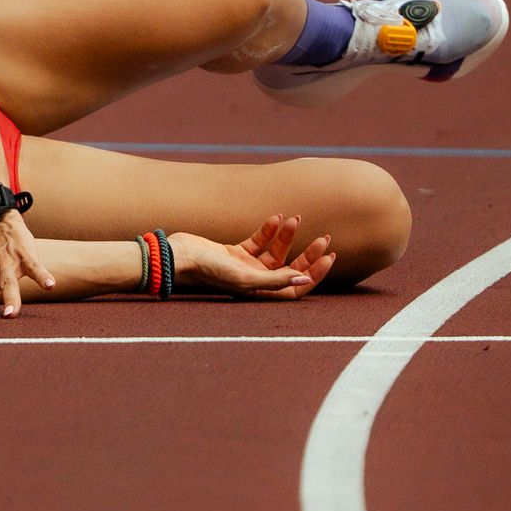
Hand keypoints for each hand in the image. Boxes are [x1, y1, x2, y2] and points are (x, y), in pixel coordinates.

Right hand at [170, 215, 335, 299]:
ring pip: (277, 251)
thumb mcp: (246, 276)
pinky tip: (275, 217)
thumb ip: (276, 280)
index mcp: (260, 293)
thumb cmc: (210, 270)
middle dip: (309, 254)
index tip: (329, 257)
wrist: (181, 255)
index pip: (295, 288)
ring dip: (288, 236)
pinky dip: (269, 229)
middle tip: (325, 238)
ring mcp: (246, 266)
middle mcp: (255, 281)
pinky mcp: (236, 252)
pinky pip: (259, 240)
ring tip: (294, 219)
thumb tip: (304, 281)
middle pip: (291, 270)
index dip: (315, 275)